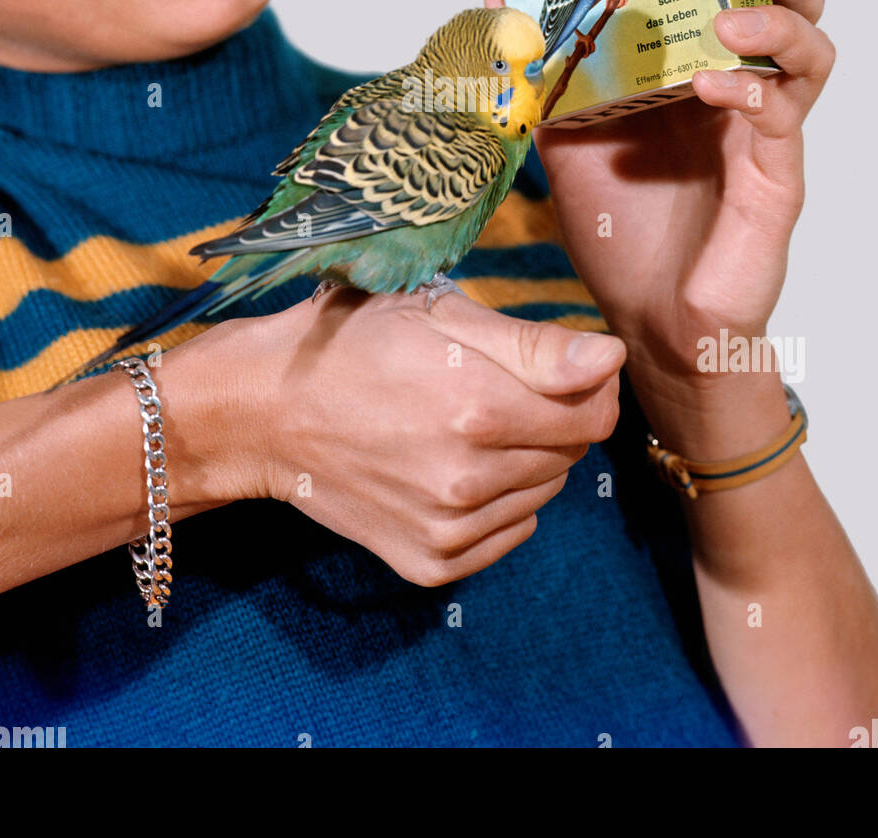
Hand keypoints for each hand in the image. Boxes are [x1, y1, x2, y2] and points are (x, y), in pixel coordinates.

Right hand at [192, 288, 623, 586]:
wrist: (265, 413)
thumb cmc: (353, 344)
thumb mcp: (438, 314)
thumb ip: (534, 343)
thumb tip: (612, 358)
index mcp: (478, 406)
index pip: (596, 412)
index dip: (590, 385)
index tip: (560, 367)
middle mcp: (468, 479)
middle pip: (571, 454)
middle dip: (551, 417)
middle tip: (492, 388)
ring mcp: (447, 528)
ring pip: (542, 493)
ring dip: (524, 459)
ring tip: (462, 426)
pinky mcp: (429, 563)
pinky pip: (510, 533)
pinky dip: (499, 503)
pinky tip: (451, 468)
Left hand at [486, 0, 832, 417]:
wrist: (645, 320)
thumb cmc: (618, 228)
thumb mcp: (563, 133)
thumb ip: (539, 65)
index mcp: (696, 68)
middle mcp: (740, 91)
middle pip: (793, 5)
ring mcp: (765, 134)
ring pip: (810, 53)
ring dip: (775, 23)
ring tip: (729, 17)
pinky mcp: (776, 179)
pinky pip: (784, 119)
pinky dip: (753, 92)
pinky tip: (714, 86)